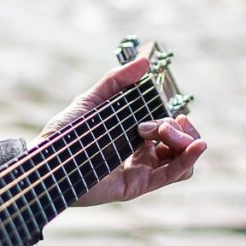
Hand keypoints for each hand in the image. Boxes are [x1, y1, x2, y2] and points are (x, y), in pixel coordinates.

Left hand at [39, 56, 206, 206]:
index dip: (176, 120)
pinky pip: (173, 175)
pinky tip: (197, 146)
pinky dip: (189, 160)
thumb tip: (145, 60)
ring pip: (182, 160)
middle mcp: (139, 154)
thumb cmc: (63, 133)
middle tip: (161, 125)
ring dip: (185, 143)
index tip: (172, 113)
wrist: (47, 161)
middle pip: (179, 143)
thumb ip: (117, 81)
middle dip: (177, 128)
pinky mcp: (138, 185)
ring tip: (167, 132)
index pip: (169, 129)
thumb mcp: (91, 100)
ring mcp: (140, 171)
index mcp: (132, 136)